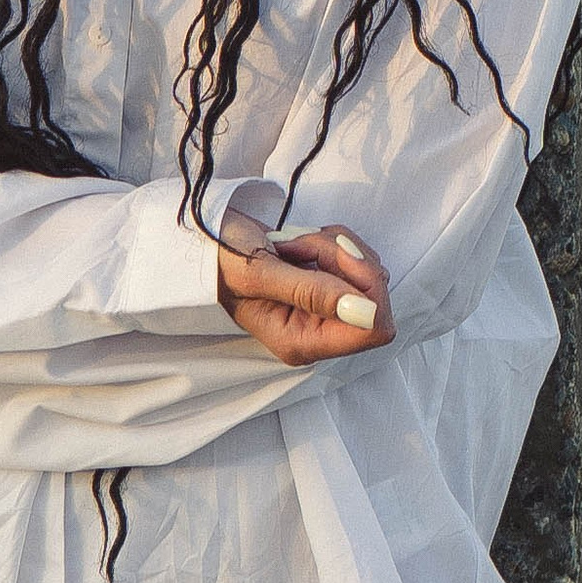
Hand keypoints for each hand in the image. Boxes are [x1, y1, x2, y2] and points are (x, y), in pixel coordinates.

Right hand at [215, 218, 394, 364]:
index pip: (374, 330)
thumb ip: (314, 294)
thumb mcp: (262, 274)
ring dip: (333, 244)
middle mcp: (318, 330)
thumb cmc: (223, 261)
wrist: (206, 241)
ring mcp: (324, 307)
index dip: (368, 289)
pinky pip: (355, 256)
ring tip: (292, 243)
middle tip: (303, 246)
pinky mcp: (326, 284)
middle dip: (345, 258)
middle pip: (374, 295)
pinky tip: (300, 241)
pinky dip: (333, 239)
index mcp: (303, 342)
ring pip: (366, 270)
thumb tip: (369, 314)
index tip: (339, 257)